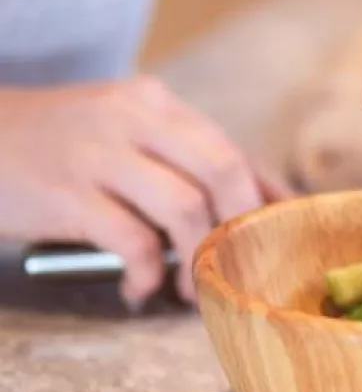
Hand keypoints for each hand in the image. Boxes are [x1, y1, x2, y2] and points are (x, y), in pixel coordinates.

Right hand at [0, 77, 292, 307]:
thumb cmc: (54, 146)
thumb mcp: (119, 132)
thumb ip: (179, 158)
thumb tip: (257, 201)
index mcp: (154, 102)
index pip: (232, 149)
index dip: (264, 200)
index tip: (278, 239)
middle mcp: (132, 118)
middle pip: (222, 169)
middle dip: (242, 226)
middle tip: (239, 266)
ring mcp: (98, 154)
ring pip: (184, 206)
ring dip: (198, 257)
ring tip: (189, 289)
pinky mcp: (66, 195)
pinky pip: (132, 241)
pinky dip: (147, 273)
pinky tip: (138, 289)